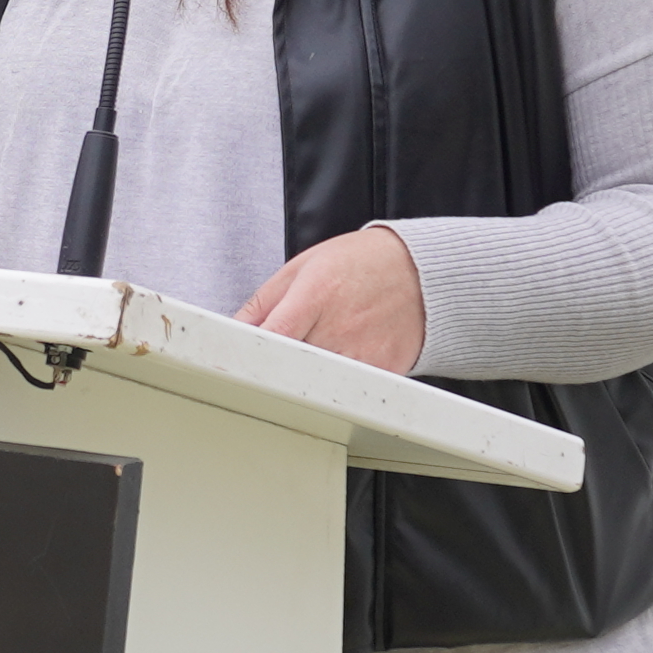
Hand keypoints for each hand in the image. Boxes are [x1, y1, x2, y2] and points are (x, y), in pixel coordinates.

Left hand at [239, 225, 427, 373]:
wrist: (420, 273)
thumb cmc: (360, 264)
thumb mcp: (303, 267)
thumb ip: (264, 301)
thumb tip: (233, 329)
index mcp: (315, 296)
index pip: (273, 337)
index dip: (250, 353)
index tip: (237, 360)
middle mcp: (338, 328)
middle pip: (290, 365)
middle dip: (276, 364)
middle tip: (275, 358)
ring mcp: (362, 354)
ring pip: (315, 383)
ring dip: (305, 374)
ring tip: (316, 349)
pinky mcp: (381, 372)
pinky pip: (346, 388)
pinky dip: (335, 380)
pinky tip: (342, 356)